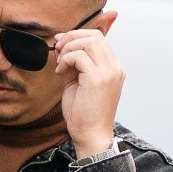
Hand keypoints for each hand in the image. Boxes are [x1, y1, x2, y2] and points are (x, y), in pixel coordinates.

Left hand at [54, 22, 122, 157]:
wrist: (90, 136)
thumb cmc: (83, 114)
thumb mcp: (77, 82)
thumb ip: (73, 64)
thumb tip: (62, 44)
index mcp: (113, 69)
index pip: (99, 39)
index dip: (77, 35)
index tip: (61, 43)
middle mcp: (114, 68)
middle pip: (95, 36)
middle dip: (71, 37)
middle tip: (58, 49)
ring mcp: (108, 73)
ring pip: (88, 42)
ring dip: (68, 48)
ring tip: (60, 65)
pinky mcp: (97, 79)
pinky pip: (79, 56)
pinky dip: (66, 60)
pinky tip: (60, 73)